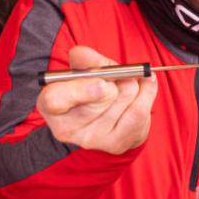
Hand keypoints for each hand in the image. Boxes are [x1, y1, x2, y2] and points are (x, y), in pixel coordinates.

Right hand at [36, 45, 156, 154]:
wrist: (112, 124)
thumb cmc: (92, 91)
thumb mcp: (83, 71)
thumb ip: (83, 60)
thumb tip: (82, 54)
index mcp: (51, 105)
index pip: (54, 99)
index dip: (80, 89)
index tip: (101, 81)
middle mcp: (68, 128)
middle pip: (103, 93)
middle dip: (114, 77)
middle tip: (112, 81)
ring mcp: (93, 138)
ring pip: (126, 94)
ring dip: (131, 82)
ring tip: (122, 89)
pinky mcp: (116, 144)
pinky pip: (140, 108)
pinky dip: (147, 90)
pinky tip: (143, 86)